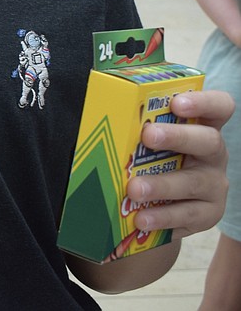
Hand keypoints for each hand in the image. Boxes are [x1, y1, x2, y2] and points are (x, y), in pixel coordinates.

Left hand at [125, 89, 232, 237]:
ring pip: (193, 182)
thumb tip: (101, 113)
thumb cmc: (155, 158)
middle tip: (147, 136)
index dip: (204, 102)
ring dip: (162, 184)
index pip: (219, 107)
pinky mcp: (208, 214)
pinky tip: (141, 218)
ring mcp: (214, 185)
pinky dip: (161, 217)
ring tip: (134, 189)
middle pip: (208, 141)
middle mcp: (214, 154)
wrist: (164, 202)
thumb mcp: (153, 141)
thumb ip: (139, 126)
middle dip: (177, 136)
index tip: (177, 103)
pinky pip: (186, 215)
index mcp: (203, 127)